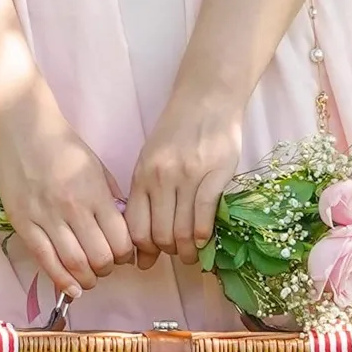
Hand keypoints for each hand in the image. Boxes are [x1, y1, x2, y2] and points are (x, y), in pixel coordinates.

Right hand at [0, 121, 132, 297]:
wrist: (23, 130)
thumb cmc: (64, 149)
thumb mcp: (98, 169)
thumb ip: (111, 202)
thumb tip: (123, 235)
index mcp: (95, 194)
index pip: (120, 241)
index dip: (125, 256)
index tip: (123, 257)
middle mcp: (73, 208)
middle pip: (99, 258)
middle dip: (107, 270)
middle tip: (105, 267)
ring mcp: (47, 218)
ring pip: (75, 265)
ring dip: (88, 279)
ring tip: (90, 278)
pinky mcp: (25, 224)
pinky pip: (46, 262)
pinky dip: (63, 282)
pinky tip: (72, 289)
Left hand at [125, 102, 241, 268]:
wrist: (207, 97)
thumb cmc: (177, 134)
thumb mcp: (151, 163)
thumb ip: (146, 203)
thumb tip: (142, 254)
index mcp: (142, 176)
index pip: (136, 228)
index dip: (145, 250)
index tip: (155, 253)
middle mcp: (161, 177)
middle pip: (160, 234)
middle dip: (169, 252)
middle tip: (178, 254)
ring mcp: (188, 175)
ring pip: (182, 229)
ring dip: (188, 250)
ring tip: (193, 253)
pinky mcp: (215, 172)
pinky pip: (205, 213)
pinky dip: (203, 234)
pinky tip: (204, 238)